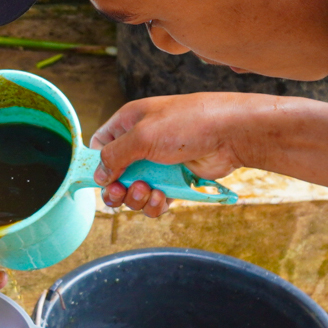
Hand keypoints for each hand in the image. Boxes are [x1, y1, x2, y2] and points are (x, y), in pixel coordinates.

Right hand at [88, 93, 257, 217]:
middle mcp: (141, 142)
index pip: (100, 145)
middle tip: (121, 193)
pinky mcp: (174, 180)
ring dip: (137, 198)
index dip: (97, 164)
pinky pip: (155, 199)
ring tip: (149, 191)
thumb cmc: (187, 124)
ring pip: (134, 191)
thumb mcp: (143, 136)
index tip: (100, 179)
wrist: (230, 133)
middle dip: (117, 189)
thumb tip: (98, 174)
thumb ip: (115, 155)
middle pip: (115, 175)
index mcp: (129, 123)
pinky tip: (163, 198)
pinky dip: (155, 204)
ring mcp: (158, 162)